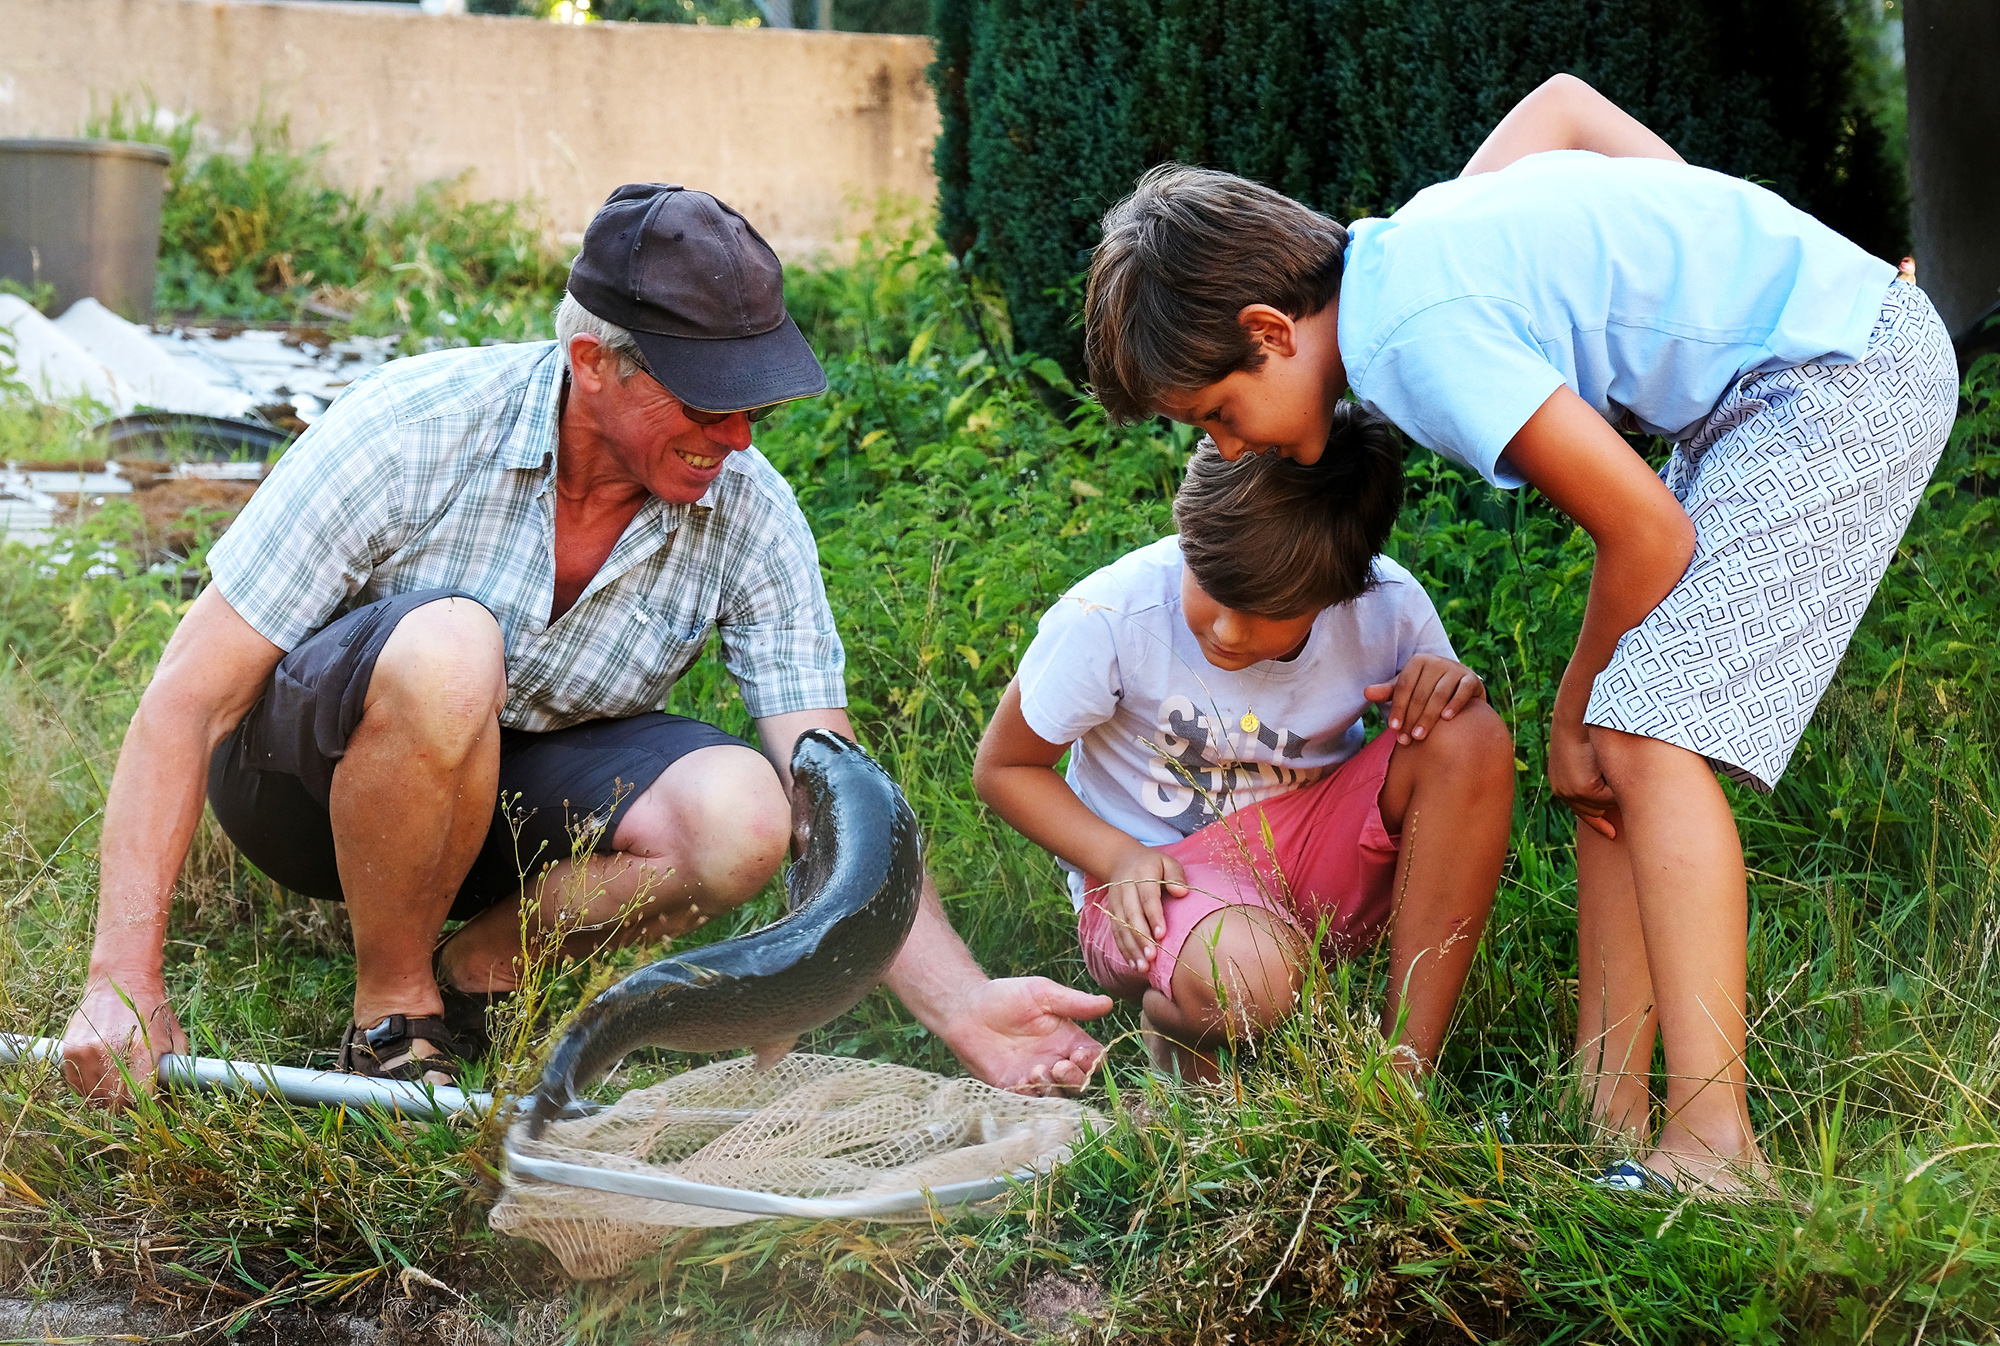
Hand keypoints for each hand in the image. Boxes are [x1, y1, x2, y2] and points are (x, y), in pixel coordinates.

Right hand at [60, 977, 186, 1108]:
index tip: (153, 1106)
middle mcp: (109, 1053)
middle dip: (129, 1106)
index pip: (140, 1099)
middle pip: (115, 1103)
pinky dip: (89, 1088)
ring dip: (108, 1099)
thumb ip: (174, 1069)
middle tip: (137, 1097)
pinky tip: (103, 1078)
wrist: (121, 979)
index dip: (148, 1107)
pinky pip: (77, 1085)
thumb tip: (173, 1099)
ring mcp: (86, 1052)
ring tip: (120, 1087)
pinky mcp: (70, 1051)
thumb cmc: (152, 1009)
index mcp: (140, 1051)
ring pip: (95, 1097)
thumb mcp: (174, 1037)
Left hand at [942, 976, 1112, 1095]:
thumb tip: (1108, 1004)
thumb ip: (1074, 1002)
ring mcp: (1034, 1077)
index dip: (1093, 1061)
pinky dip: (1030, 1097)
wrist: (967, 1008)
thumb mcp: (1043, 993)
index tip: (1081, 1054)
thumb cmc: (1006, 996)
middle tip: (1058, 1065)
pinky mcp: (1012, 1089)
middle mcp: (1055, 1061)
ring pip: (1056, 1096)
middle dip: (1075, 1078)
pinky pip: (1028, 1102)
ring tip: (1037, 1070)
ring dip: (1052, 1088)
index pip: (1094, 1058)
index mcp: (1068, 1039)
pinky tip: (1021, 1081)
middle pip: (1079, 1083)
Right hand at [1096, 841, 1186, 968]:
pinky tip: (1134, 964)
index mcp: (1141, 875)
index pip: (1147, 898)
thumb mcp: (1167, 862)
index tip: (1162, 934)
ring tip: (1143, 967)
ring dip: (1131, 948)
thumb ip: (1176, 875)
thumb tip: (1182, 893)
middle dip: (1141, 937)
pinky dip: (1124, 950)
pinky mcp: (1111, 913)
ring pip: (1121, 927)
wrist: (1120, 860)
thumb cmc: (1152, 865)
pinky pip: (1116, 933)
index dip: (1154, 917)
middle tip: (1152, 957)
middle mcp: (1125, 889)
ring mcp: (1116, 902)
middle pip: (1131, 915)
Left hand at [1365, 654, 1486, 746]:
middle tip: (1406, 740)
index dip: (1397, 708)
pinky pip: (1462, 691)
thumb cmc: (1426, 688)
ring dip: (1428, 717)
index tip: (1393, 728)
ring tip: (1419, 736)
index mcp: (1417, 662)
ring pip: (1439, 695)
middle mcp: (1436, 662)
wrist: (1459, 686)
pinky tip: (1446, 719)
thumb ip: (1387, 692)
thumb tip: (1366, 693)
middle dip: (1411, 718)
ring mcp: (1455, 669)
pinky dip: (1454, 705)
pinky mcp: (1472, 679)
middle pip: (1420, 693)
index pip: (1403, 687)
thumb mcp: (1406, 689)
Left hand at [1548, 713, 1618, 839]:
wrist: (1578, 714)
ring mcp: (1571, 792)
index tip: (1611, 834)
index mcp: (1561, 784)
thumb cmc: (1587, 729)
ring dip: (1614, 791)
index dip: (1598, 823)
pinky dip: (1616, 786)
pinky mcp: (1582, 788)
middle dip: (1608, 806)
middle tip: (1621, 819)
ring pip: (1605, 804)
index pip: (1582, 811)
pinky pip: (1609, 797)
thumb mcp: (1588, 754)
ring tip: (1617, 771)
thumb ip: (1595, 773)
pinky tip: (1615, 769)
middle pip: (1594, 812)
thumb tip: (1612, 785)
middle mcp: (1562, 791)